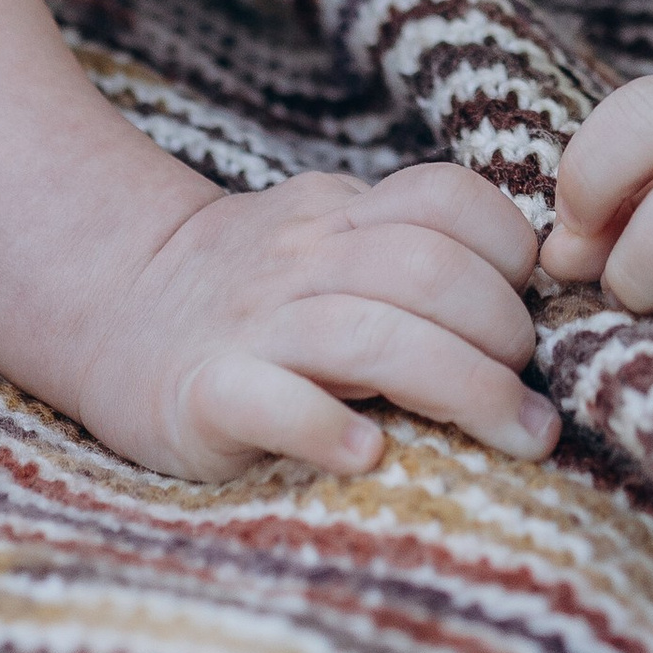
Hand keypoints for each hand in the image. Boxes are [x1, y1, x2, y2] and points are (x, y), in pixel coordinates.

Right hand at [77, 162, 553, 481]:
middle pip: (428, 272)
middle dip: (504, 338)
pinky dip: (328, 426)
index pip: (447, 199)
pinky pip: (272, 402)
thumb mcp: (330, 239)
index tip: (531, 312)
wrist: (114, 308)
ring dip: (462, 387)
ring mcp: (252, 324)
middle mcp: (301, 258)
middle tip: (530, 404)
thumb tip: (538, 293)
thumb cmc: (256, 291)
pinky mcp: (206, 393)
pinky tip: (369, 454)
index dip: (510, 252)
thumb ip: (411, 247)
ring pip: (371, 336)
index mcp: (340, 214)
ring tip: (514, 439)